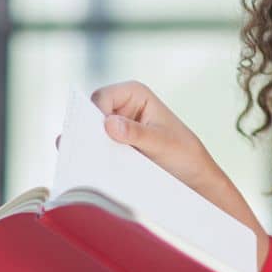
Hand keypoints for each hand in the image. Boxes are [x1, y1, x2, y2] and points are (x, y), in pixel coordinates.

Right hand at [57, 81, 267, 256]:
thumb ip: (137, 134)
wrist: (192, 178)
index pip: (101, 98)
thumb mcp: (163, 144)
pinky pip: (93, 151)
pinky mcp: (111, 147)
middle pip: (88, 115)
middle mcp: (120, 106)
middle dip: (85, 133)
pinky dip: (91, 160)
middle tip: (79, 152)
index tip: (93, 136)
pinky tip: (90, 173)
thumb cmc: (184, 154)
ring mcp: (114, 128)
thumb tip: (109, 123)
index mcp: (134, 93)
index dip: (93, 115)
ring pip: (88, 135)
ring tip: (82, 165)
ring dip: (86, 149)